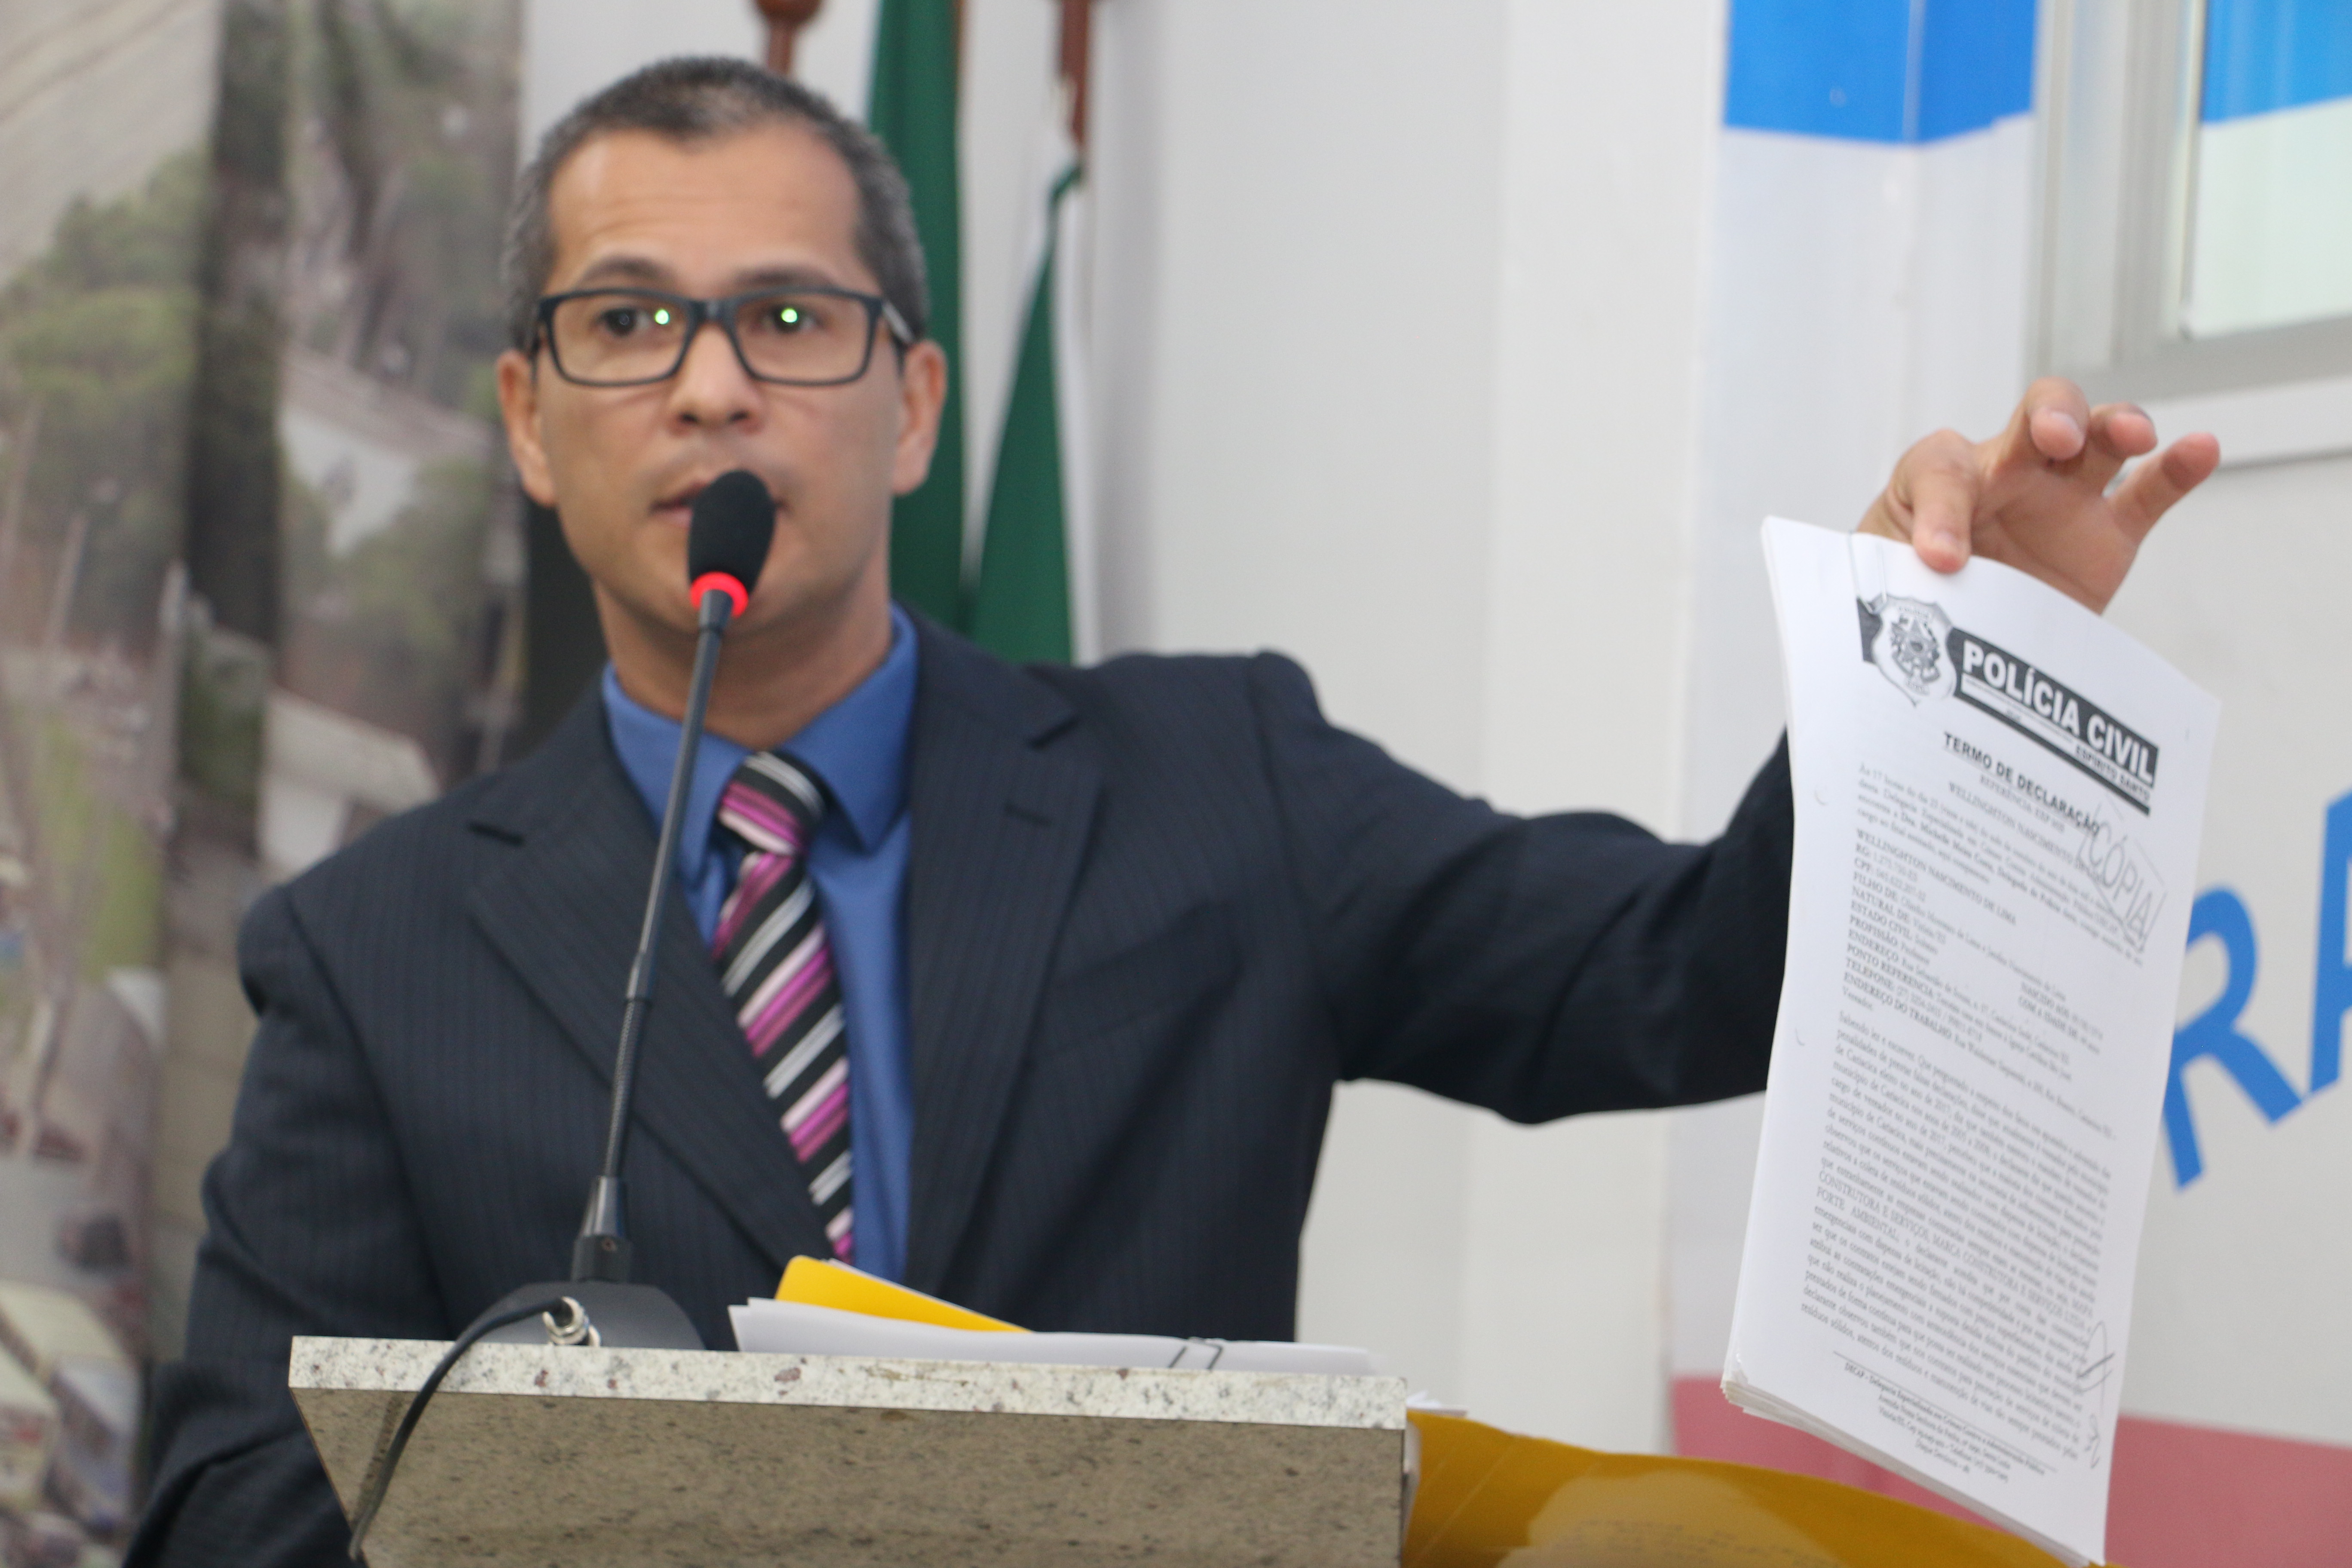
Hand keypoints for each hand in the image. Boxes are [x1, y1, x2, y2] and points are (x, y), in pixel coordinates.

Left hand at [1856, 377, 2221, 612]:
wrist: (1947, 641)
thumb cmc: (1906, 592)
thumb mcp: (1884, 578)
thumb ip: (1897, 569)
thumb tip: (1930, 576)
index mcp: (1940, 477)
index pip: (1941, 467)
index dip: (1941, 508)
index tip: (1939, 560)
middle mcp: (2008, 472)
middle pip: (2038, 414)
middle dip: (2050, 414)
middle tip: (2053, 438)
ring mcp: (2063, 497)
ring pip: (2100, 438)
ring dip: (2117, 425)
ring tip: (2134, 434)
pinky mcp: (2107, 535)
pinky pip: (2149, 494)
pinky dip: (2178, 469)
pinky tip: (2202, 448)